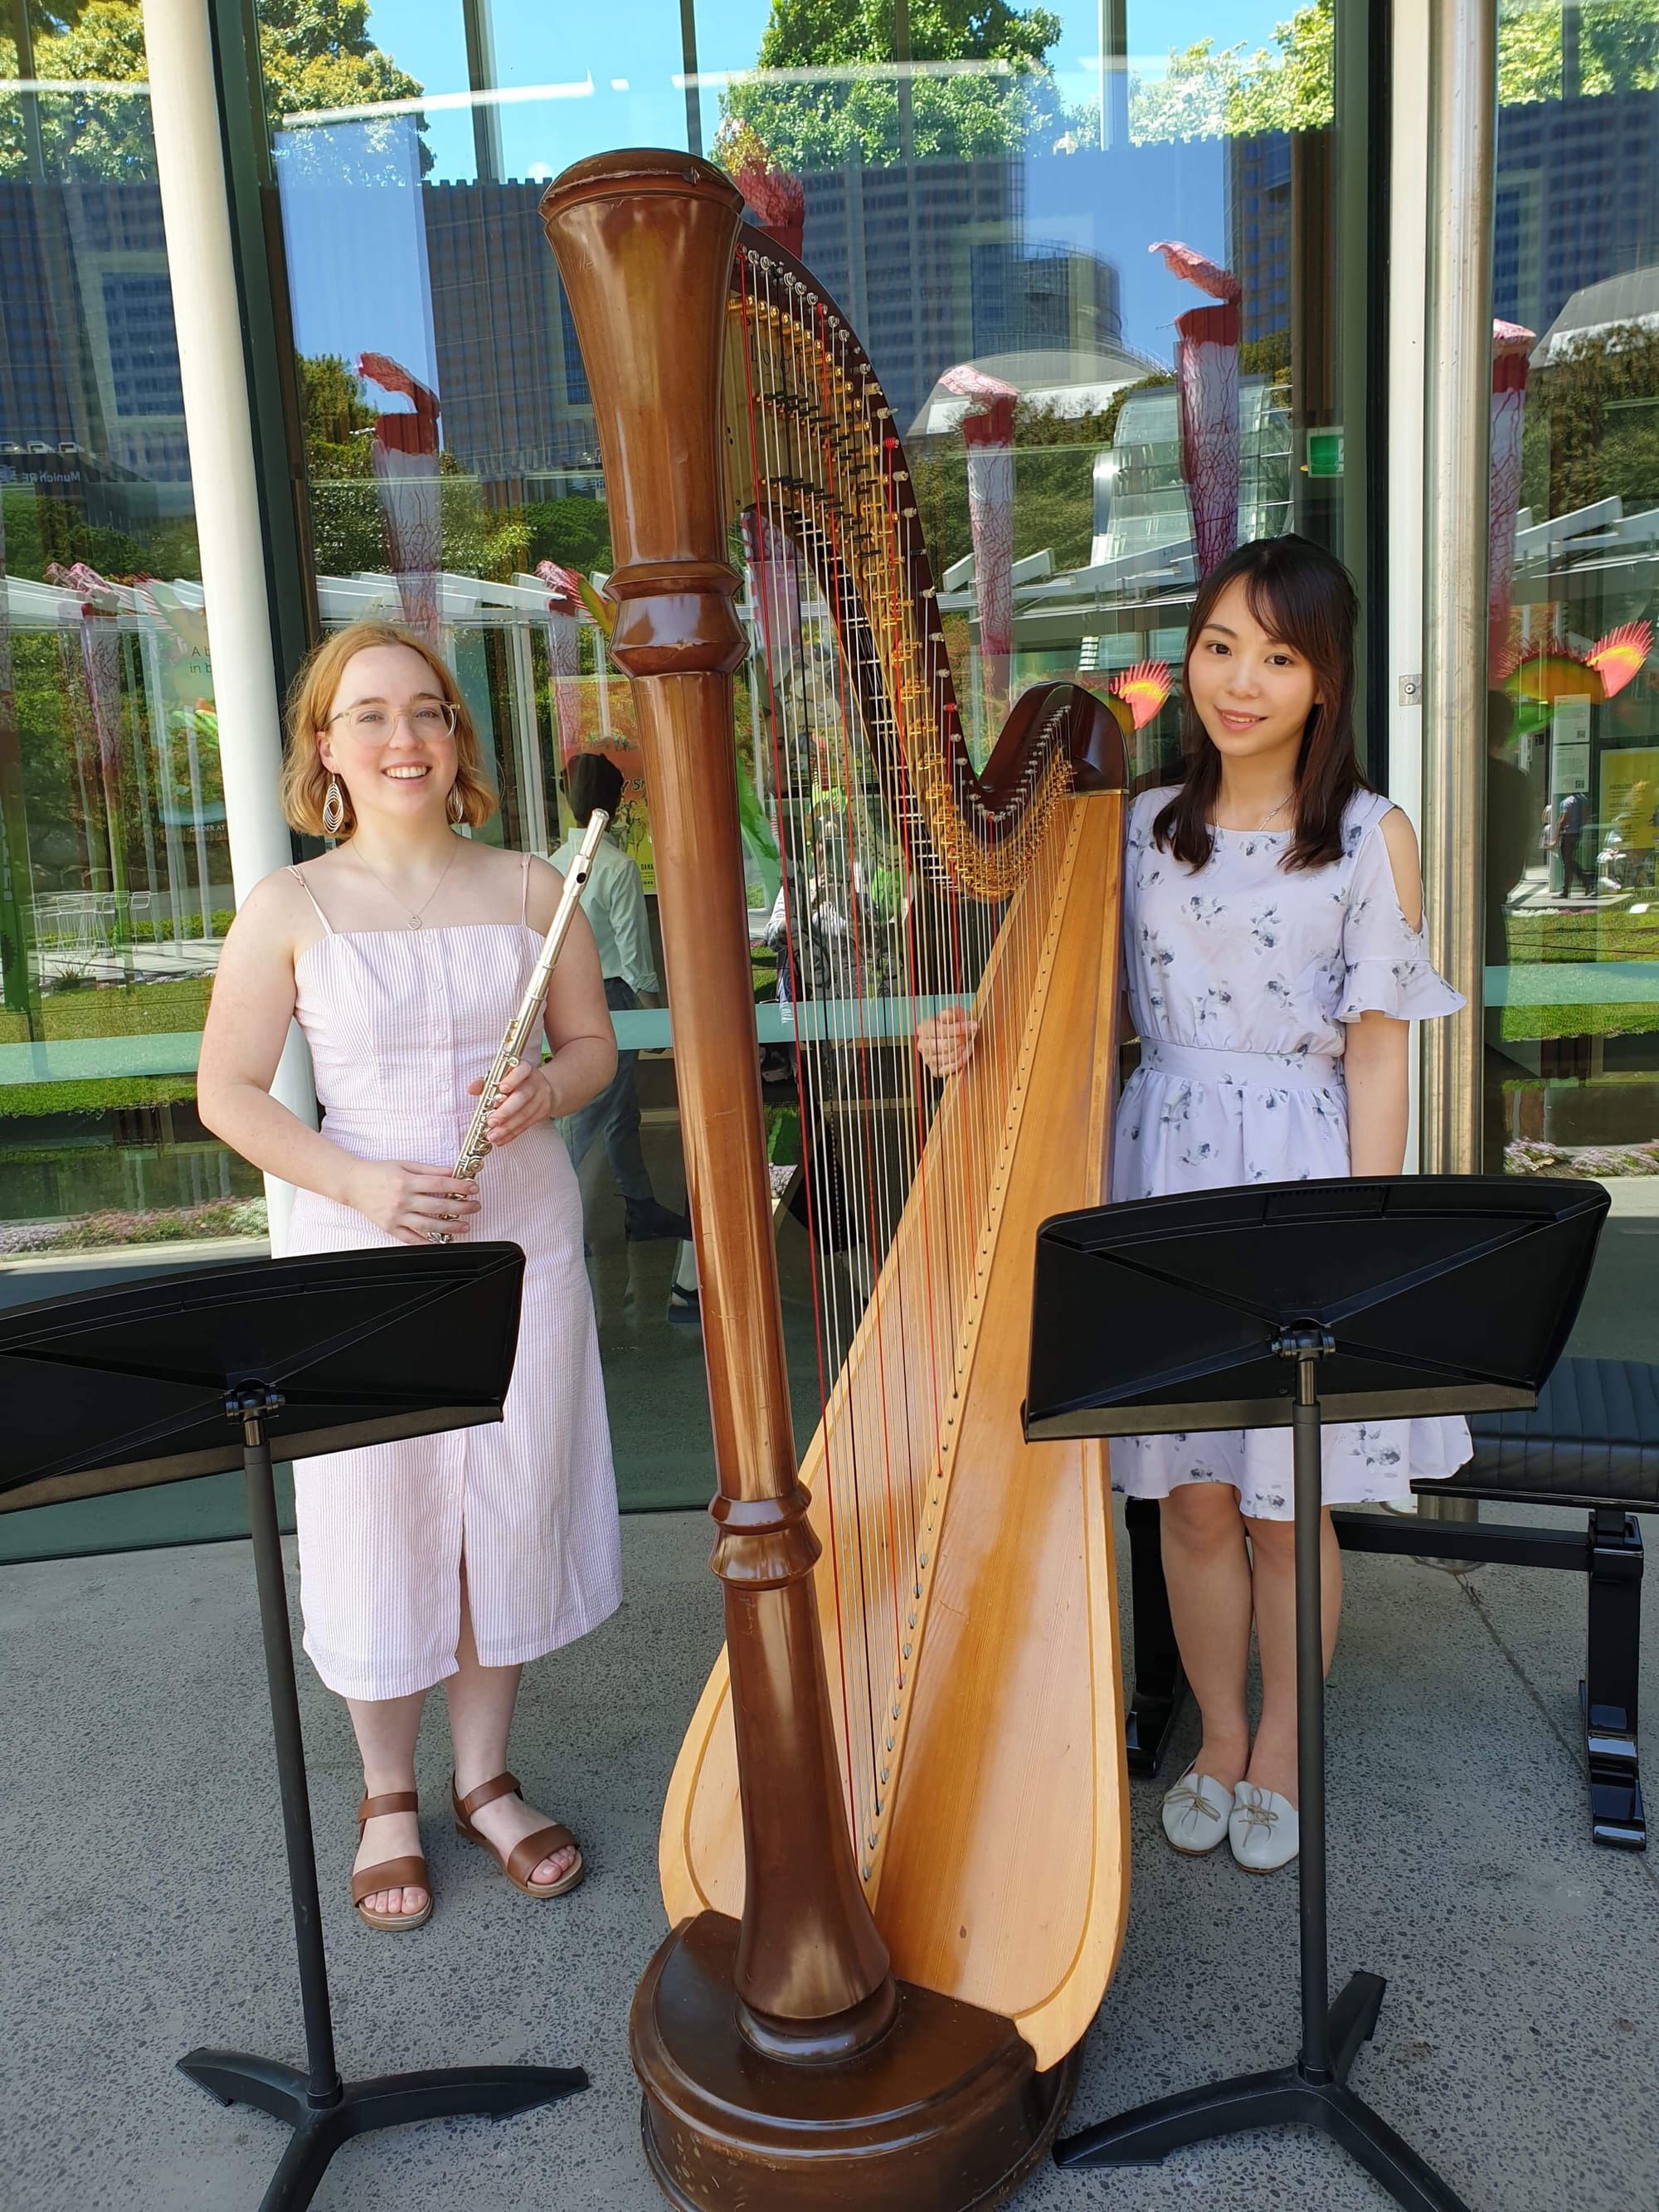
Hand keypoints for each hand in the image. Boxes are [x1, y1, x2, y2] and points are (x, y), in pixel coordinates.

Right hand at [345, 1159, 479, 1245]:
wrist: (353, 1184)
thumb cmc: (379, 1172)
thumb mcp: (405, 1164)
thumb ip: (430, 1170)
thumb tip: (452, 1172)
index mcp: (407, 1181)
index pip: (439, 1184)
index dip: (459, 1187)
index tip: (473, 1188)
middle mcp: (402, 1200)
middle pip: (437, 1206)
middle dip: (461, 1207)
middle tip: (475, 1206)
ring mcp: (396, 1216)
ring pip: (428, 1225)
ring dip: (450, 1227)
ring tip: (465, 1226)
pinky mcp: (390, 1227)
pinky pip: (411, 1239)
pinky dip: (427, 1242)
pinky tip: (441, 1241)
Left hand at [468, 1058, 555, 1146]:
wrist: (543, 1088)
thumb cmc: (517, 1081)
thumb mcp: (503, 1077)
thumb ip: (486, 1082)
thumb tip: (471, 1089)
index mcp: (525, 1069)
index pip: (521, 1071)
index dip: (512, 1079)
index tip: (501, 1088)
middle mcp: (535, 1082)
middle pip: (522, 1096)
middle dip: (506, 1111)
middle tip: (491, 1122)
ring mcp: (541, 1098)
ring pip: (525, 1114)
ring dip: (507, 1127)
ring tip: (493, 1135)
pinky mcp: (543, 1112)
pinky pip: (527, 1125)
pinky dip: (512, 1134)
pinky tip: (501, 1139)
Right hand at [917, 1006, 977, 1079]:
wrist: (948, 1037)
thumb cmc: (952, 1023)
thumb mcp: (954, 1013)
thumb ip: (952, 1012)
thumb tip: (948, 1015)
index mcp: (924, 1028)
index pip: (941, 1030)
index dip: (959, 1028)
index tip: (974, 1025)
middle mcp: (922, 1044)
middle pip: (945, 1045)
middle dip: (962, 1040)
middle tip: (971, 1035)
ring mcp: (928, 1059)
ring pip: (949, 1057)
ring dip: (963, 1050)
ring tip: (970, 1042)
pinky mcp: (935, 1070)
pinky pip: (950, 1068)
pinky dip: (962, 1060)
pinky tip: (967, 1051)